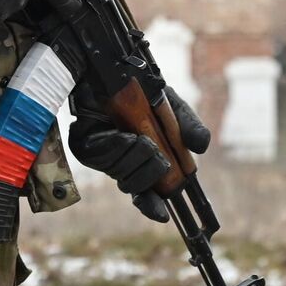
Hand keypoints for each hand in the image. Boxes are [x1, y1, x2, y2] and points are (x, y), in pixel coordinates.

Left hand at [68, 85, 210, 221]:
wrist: (112, 70)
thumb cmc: (142, 90)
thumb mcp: (172, 107)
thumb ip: (188, 126)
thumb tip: (201, 147)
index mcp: (145, 161)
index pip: (148, 194)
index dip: (153, 206)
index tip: (163, 215)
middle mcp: (123, 163)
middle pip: (137, 186)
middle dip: (152, 172)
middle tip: (158, 153)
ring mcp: (103, 157)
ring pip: (121, 174)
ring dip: (136, 156)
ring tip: (139, 136)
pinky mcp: (84, 146)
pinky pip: (102, 158)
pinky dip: (116, 147)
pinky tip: (122, 135)